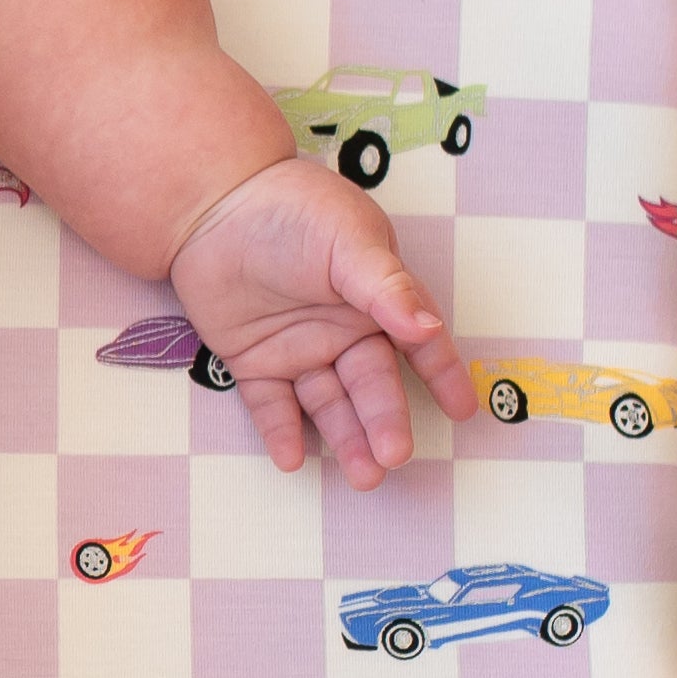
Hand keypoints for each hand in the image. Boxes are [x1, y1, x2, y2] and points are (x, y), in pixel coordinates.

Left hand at [166, 154, 476, 488]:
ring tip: (363, 475)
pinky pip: (270, 405)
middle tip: (394, 457)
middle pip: (370, 386)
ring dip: (344, 439)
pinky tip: (293, 460)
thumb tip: (429, 328)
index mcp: (376, 301)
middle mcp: (342, 332)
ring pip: (327, 404)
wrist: (213, 202)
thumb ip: (386, 288)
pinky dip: (281, 432)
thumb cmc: (294, 209)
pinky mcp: (252, 361)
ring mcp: (298, 350)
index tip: (463, 412)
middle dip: (384, 422)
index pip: (417, 345)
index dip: (442, 376)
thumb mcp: (350, 240)